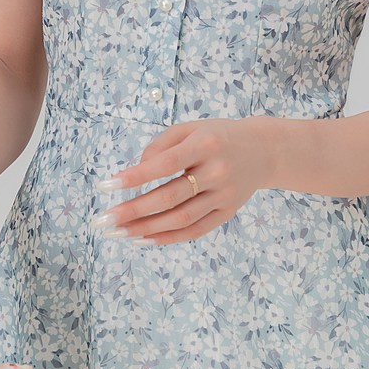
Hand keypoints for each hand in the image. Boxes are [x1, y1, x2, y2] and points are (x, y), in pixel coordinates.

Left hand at [94, 118, 274, 244]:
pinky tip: (144, 239)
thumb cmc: (218, 137)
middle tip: (104, 220)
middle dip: (133, 210)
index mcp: (205, 145)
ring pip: (180, 218)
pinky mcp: (227, 212)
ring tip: (118, 233)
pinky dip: (168, 237)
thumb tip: (135, 171)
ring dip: (145, 228)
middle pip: (169, 197)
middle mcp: (216, 171)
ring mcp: (224, 195)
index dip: (134, 177)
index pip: (164, 164)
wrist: (265, 151)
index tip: (106, 186)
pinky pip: (195, 230)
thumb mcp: (190, 128)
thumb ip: (161, 145)